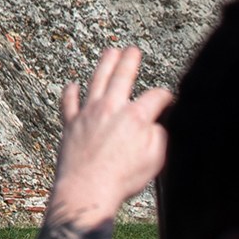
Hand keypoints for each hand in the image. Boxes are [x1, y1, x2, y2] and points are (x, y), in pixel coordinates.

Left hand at [46, 44, 171, 231]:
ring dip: (104, 64)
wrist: (87, 188)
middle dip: (129, 61)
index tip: (169, 99)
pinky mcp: (70, 123)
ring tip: (110, 52)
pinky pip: (69, 102)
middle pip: (122, 77)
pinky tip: (73, 84)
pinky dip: (71, 92)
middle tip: (133, 49)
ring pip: (96, 80)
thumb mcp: (155, 160)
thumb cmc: (123, 178)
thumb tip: (157, 122)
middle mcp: (111, 108)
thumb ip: (160, 136)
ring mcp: (88, 113)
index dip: (166, 97)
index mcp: (135, 118)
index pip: (155, 97)